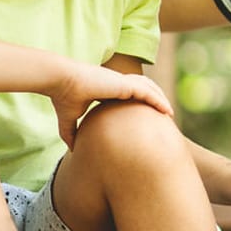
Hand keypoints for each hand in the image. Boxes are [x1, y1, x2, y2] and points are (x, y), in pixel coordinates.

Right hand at [48, 64, 171, 148]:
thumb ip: (71, 132)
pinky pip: (148, 93)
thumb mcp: (69, 119)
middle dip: (155, 99)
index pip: (129, 94)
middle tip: (164, 114)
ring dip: (161, 99)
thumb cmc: (63, 97)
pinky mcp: (124, 84)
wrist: (60, 81)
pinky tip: (168, 110)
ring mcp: (122, 82)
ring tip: (170, 112)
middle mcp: (117, 83)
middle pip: (143, 89)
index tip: (146, 117)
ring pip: (149, 89)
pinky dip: (159, 100)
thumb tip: (72, 149)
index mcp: (107, 89)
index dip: (139, 103)